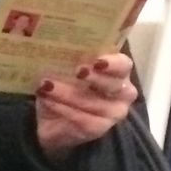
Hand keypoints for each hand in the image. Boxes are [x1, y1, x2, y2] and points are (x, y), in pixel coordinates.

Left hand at [34, 51, 135, 166]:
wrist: (53, 119)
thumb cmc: (65, 85)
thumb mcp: (66, 68)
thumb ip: (69, 56)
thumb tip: (52, 42)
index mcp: (117, 71)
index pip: (123, 65)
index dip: (113, 63)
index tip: (97, 61)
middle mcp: (122, 92)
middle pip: (114, 85)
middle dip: (95, 78)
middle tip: (77, 71)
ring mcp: (113, 113)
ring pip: (94, 103)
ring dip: (69, 94)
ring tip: (47, 85)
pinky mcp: (98, 129)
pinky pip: (82, 119)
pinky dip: (63, 108)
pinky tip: (48, 101)